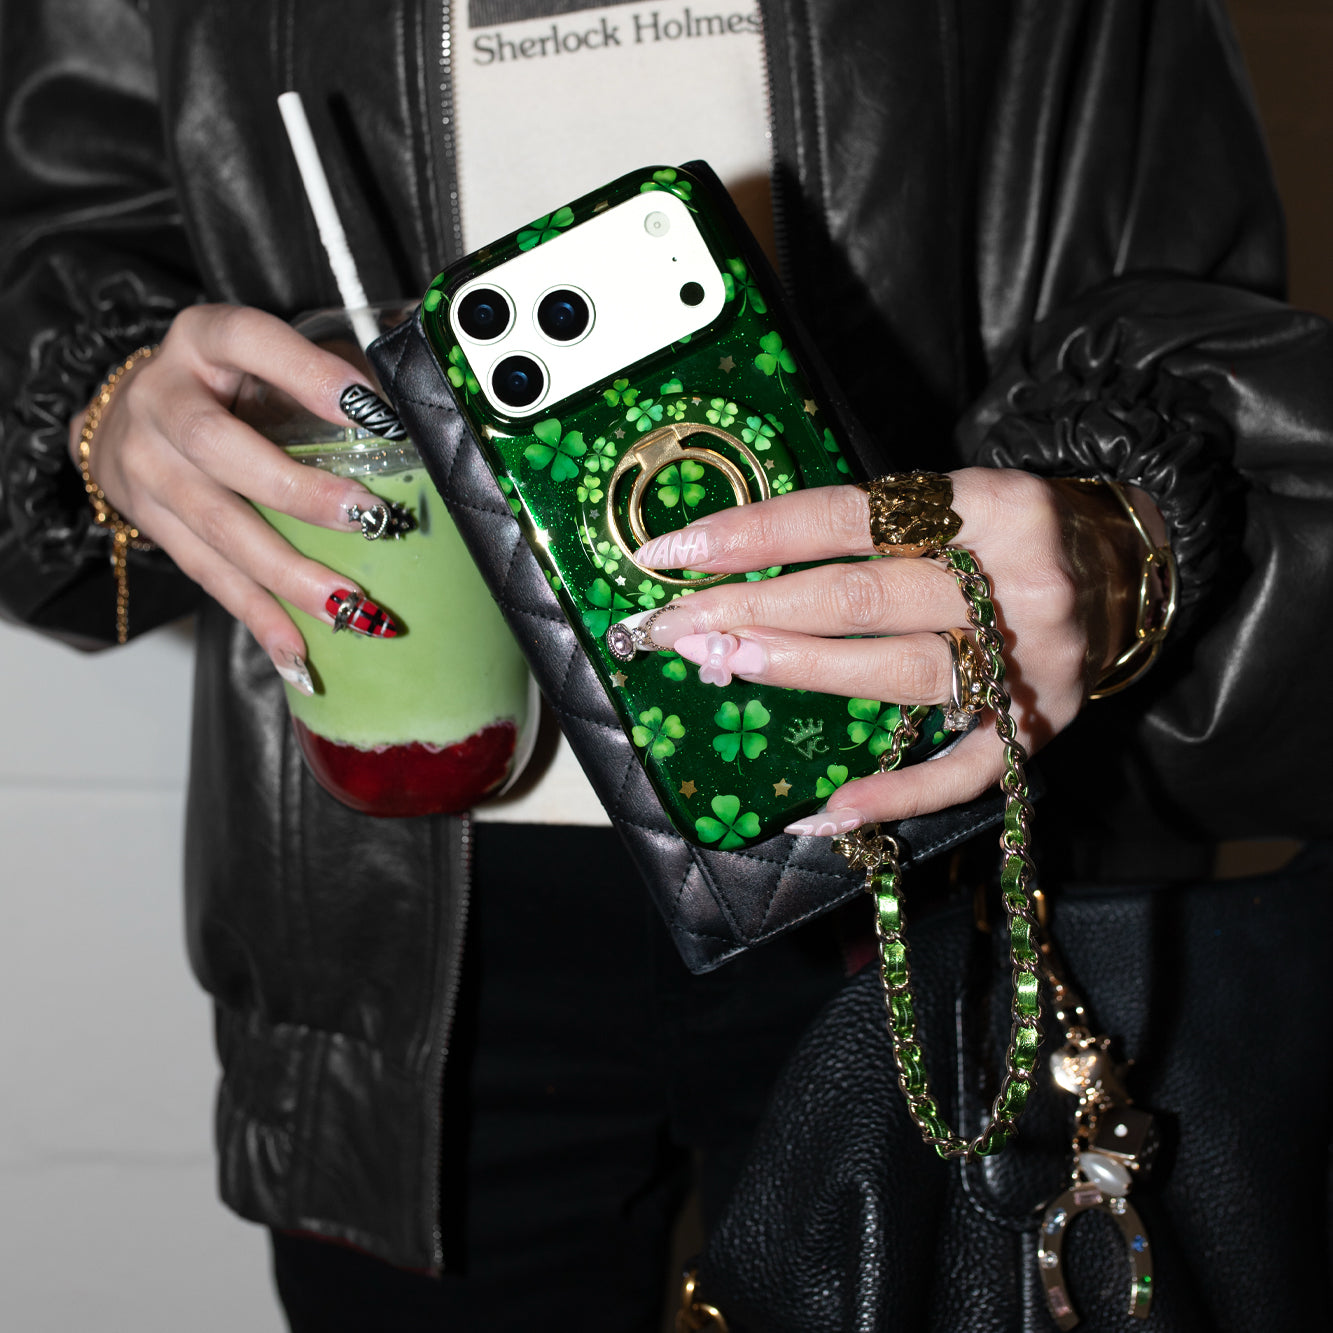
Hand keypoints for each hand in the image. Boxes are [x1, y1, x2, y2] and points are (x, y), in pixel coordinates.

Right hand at [69, 304, 394, 685]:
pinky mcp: (149, 522)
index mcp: (203, 339)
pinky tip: (296, 652)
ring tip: (347, 606)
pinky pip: (207, 575)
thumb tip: (414, 415)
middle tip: (368, 518)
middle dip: (298, 490)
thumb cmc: (224, 386)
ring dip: (286, 574)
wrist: (125, 415)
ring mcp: (146, 464)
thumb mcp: (265, 360)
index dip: (308, 374)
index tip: (373, 412)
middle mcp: (162, 398)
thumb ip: (329, 377)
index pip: (250, 341)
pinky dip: (257, 617)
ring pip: (216, 525)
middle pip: (219, 446)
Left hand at [622, 468, 1148, 834]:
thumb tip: (742, 564)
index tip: (675, 551)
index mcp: (989, 505)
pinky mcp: (1040, 728)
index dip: (755, 534)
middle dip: (753, 610)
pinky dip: (893, 794)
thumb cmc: (1012, 534)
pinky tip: (824, 811)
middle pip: (861, 599)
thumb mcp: (956, 498)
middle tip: (674, 623)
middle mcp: (1016, 581)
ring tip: (722, 663)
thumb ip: (871, 527)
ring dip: (798, 672)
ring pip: (897, 673)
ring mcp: (1030, 663)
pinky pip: (961, 774)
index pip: (848, 516)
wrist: (1131, 572)